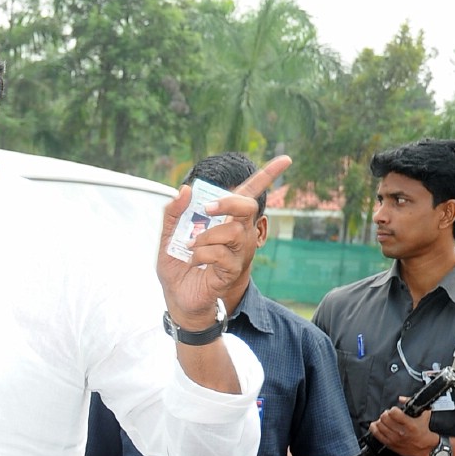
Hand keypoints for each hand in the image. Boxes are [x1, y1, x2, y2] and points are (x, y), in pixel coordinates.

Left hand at [158, 156, 290, 327]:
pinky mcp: (233, 270)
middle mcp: (237, 233)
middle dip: (228, 202)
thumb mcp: (168, 235)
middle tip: (208, 208)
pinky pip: (221, 254)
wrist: (176, 296)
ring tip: (192, 247)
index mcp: (224, 219)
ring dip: (206, 236)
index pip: (249, 193)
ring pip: (232, 231)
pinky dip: (202, 255)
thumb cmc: (177, 265)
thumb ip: (173, 212)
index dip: (268, 175)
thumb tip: (185, 190)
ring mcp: (238, 252)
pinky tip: (195, 262)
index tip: (286, 159)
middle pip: (247, 207)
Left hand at [369, 404, 437, 455]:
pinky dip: (374, 428)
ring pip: (379, 425)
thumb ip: (412, 404)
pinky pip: (376, 434)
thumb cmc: (423, 431)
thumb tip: (401, 398)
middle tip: (389, 415)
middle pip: (385, 418)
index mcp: (410, 424)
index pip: (394, 413)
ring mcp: (394, 439)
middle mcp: (401, 432)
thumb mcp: (424, 414)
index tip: (395, 410)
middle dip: (386, 414)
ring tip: (384, 420)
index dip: (393, 409)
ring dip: (381, 420)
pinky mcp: (389, 444)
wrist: (424, 448)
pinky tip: (376, 425)